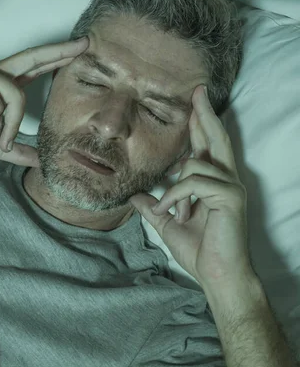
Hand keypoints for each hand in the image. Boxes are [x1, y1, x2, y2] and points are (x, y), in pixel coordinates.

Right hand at [0, 37, 88, 166]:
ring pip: (17, 97)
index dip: (58, 57)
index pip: (36, 66)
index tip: (81, 48)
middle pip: (34, 57)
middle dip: (61, 51)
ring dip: (7, 125)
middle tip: (86, 44)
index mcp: (4, 84)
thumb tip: (41, 163)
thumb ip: (19, 151)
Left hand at [129, 86, 252, 288]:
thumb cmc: (198, 250)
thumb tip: (135, 196)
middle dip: (204, 114)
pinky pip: (193, 182)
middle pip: (216, 138)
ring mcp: (230, 187)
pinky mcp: (229, 196)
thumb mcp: (167, 224)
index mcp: (213, 182)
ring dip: (174, 188)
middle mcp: (226, 179)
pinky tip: (174, 213)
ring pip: (194, 163)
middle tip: (198, 91)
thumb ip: (153, 207)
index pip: (207, 146)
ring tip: (172, 212)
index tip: (193, 103)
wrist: (216, 275)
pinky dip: (176, 197)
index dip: (200, 123)